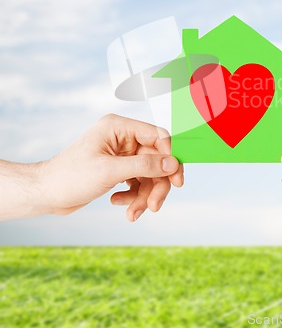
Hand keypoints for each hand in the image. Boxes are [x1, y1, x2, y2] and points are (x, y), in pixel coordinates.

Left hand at [37, 114, 182, 220]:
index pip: (158, 137)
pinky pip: (138, 182)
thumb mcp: (109, 171)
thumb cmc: (70, 176)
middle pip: (156, 160)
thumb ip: (144, 165)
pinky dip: (133, 197)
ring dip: (144, 196)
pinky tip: (118, 203)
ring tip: (132, 213)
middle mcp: (123, 138)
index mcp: (119, 127)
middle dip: (156, 185)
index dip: (170, 157)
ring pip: (149, 174)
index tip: (176, 180)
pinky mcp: (118, 170)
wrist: (46, 194)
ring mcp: (121, 155)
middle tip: (154, 206)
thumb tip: (173, 163)